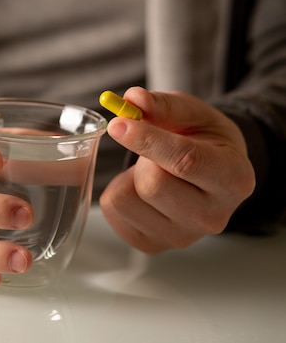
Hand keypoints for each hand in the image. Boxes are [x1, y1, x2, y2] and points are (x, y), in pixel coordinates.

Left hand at [100, 87, 255, 252]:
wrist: (210, 174)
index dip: (148, 140)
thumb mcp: (192, 113)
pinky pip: (112, 213)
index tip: (119, 124)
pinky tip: (141, 191)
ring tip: (150, 172)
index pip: (185, 162)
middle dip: (142, 159)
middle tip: (154, 153)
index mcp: (233, 178)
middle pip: (151, 184)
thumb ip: (163, 105)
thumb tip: (133, 99)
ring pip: (125, 200)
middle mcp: (213, 216)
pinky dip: (118, 193)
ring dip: (127, 177)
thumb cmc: (202, 140)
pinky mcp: (153, 245)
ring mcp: (182, 237)